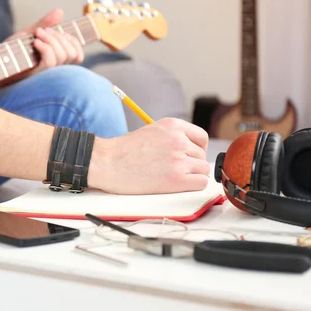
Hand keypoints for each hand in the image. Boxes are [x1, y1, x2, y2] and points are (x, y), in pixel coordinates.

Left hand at [7, 8, 83, 73]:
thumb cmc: (9, 52)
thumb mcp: (28, 34)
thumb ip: (45, 24)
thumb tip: (60, 11)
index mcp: (54, 60)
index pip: (77, 56)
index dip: (75, 43)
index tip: (61, 32)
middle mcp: (53, 70)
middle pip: (72, 54)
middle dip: (60, 37)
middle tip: (42, 31)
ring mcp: (45, 73)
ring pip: (63, 56)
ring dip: (52, 40)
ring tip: (37, 35)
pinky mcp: (36, 75)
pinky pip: (50, 62)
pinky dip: (46, 47)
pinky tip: (35, 42)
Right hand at [88, 118, 209, 194]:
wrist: (107, 162)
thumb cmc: (123, 150)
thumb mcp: (151, 131)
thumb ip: (172, 136)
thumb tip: (189, 149)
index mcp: (172, 125)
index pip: (201, 137)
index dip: (197, 149)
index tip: (189, 156)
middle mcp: (178, 139)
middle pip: (202, 155)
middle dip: (191, 163)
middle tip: (174, 169)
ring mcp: (178, 159)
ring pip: (203, 169)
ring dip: (192, 175)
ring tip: (173, 177)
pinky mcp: (176, 178)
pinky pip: (201, 183)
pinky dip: (193, 185)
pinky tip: (179, 185)